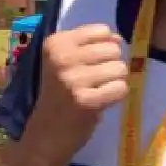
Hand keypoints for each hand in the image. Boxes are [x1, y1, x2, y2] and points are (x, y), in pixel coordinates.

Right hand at [24, 24, 129, 162]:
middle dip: (111, 65)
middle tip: (95, 81)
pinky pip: (120, 88)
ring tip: (97, 92)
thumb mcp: (64, 62)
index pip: (102, 31)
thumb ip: (90, 46)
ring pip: (120, 69)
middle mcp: (62, 58)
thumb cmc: (59, 96)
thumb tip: (119, 39)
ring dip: (114, 82)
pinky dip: (116, 96)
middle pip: (114, 50)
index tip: (92, 63)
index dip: (105, 47)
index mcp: (55, 43)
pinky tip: (100, 102)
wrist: (45, 134)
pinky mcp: (86, 101)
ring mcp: (74, 80)